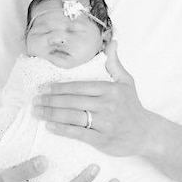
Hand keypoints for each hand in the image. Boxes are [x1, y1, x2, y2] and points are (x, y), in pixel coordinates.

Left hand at [32, 40, 154, 156]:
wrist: (147, 134)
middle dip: (51, 100)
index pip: (79, 87)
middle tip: (35, 100)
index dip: (59, 87)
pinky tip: (50, 127)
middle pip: (72, 101)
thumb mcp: (126, 81)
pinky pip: (79, 134)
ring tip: (37, 112)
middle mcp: (107, 105)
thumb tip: (112, 42)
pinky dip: (62, 130)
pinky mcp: (103, 140)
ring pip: (73, 117)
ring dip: (52, 114)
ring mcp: (105, 123)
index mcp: (110, 90)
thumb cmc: (133, 106)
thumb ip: (115, 63)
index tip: (44, 87)